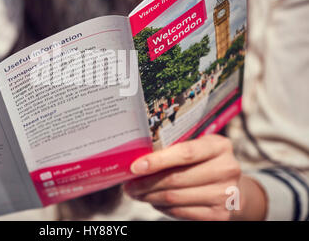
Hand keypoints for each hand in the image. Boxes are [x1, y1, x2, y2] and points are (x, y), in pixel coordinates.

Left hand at [124, 134, 266, 219]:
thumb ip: (175, 148)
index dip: (157, 161)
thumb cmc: (205, 162)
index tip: (135, 167)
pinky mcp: (219, 215)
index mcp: (219, 146)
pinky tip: (154, 201)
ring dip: (150, 196)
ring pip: (174, 197)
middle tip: (129, 184)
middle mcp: (227, 169)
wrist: (233, 187)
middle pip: (176, 178)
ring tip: (137, 193)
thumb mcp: (198, 147)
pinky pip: (180, 212)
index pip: (184, 153)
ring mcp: (225, 195)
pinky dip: (162, 207)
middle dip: (146, 182)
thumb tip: (138, 159)